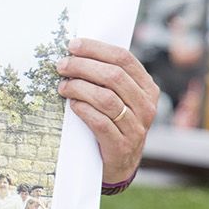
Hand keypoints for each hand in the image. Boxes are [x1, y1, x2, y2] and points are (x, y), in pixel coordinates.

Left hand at [57, 38, 160, 184]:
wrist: (120, 163)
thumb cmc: (114, 122)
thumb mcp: (119, 98)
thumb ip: (107, 78)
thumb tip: (75, 52)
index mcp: (147, 88)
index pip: (124, 58)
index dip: (96, 48)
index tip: (73, 45)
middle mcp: (146, 106)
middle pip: (113, 76)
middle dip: (82, 66)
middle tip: (61, 66)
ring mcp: (137, 127)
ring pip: (106, 98)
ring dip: (79, 88)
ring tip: (63, 87)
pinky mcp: (122, 146)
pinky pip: (100, 122)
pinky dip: (82, 110)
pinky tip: (72, 105)